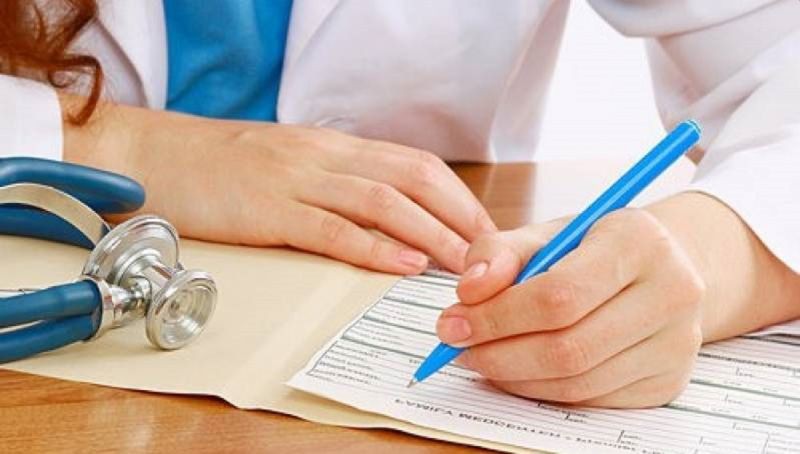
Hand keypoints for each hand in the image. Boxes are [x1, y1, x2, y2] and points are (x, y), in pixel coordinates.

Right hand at [62, 97, 495, 273]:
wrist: (159, 157)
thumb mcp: (293, 164)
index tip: (484, 229)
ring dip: (430, 232)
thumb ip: (338, 183)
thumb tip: (388, 217)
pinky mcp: (269, 209)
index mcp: (335, 147)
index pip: (415, 165)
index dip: (458, 197)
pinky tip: (402, 264)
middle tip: (489, 251)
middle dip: (459, 214)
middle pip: (412, 178)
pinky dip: (373, 247)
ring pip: (382, 201)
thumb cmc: (226, 168)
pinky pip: (331, 228)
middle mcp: (326, 157)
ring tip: (461, 264)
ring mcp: (298, 180)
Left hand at [435, 209, 705, 407]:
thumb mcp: (545, 233)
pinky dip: (542, 391)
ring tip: (482, 357)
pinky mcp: (669, 382)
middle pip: (567, 347)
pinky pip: (591, 400)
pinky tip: (518, 370)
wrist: (661, 267)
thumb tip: (468, 291)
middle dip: (498, 353)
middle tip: (458, 347)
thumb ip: (498, 252)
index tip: (452, 323)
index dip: (497, 317)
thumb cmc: (593, 247)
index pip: (558, 295)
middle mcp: (672, 293)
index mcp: (638, 241)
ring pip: (576, 383)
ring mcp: (676, 344)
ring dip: (514, 377)